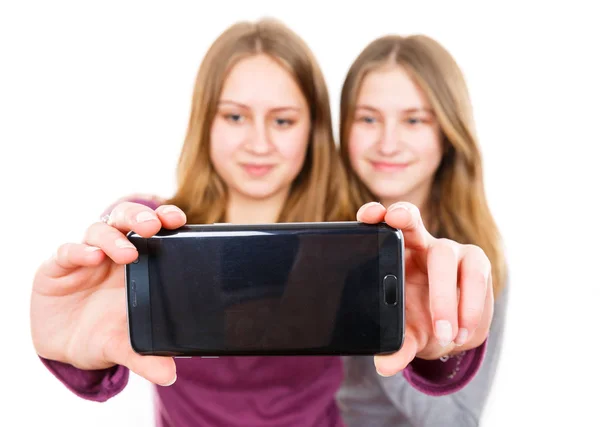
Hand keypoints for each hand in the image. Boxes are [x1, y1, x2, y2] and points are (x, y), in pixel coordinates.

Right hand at [30, 201, 185, 385]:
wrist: (64, 348)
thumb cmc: (103, 334)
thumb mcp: (125, 345)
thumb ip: (146, 356)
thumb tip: (169, 376)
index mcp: (138, 261)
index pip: (153, 228)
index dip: (165, 218)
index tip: (178, 220)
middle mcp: (112, 252)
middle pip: (125, 218)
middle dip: (139, 216)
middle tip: (152, 226)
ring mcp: (85, 257)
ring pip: (98, 230)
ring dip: (113, 239)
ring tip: (127, 253)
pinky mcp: (57, 268)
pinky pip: (67, 252)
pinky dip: (79, 252)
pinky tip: (92, 258)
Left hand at [356, 201, 493, 376]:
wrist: (453, 332)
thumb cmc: (420, 320)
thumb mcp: (406, 333)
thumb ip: (397, 346)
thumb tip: (385, 365)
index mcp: (397, 254)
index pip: (386, 226)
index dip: (378, 215)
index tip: (370, 215)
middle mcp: (424, 247)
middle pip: (416, 225)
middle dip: (407, 223)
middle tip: (397, 223)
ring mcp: (454, 254)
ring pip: (451, 257)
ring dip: (446, 297)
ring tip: (446, 333)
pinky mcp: (477, 267)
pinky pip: (476, 280)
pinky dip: (468, 309)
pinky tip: (462, 333)